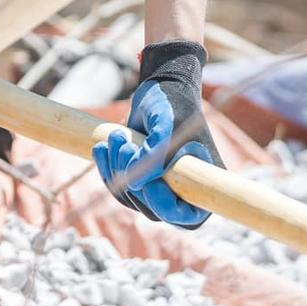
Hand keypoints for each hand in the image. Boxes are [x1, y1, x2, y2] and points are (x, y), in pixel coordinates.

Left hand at [92, 40, 221, 226]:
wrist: (158, 88)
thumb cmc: (171, 104)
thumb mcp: (166, 126)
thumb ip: (155, 156)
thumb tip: (136, 186)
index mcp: (204, 184)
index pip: (186, 217)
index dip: (164, 205)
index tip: (148, 183)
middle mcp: (184, 191)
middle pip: (152, 209)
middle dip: (132, 178)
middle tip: (123, 144)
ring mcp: (160, 186)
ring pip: (131, 198)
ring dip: (116, 168)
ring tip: (116, 136)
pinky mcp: (140, 177)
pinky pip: (119, 186)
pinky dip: (107, 167)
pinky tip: (102, 146)